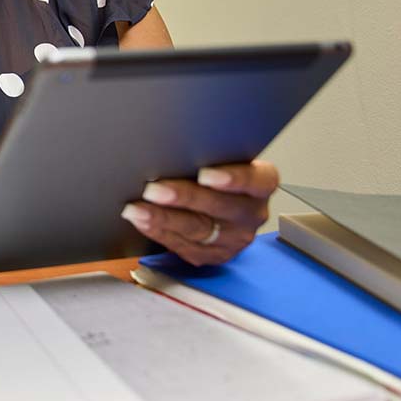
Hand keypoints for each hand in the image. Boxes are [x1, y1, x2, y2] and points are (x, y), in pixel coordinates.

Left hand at [120, 160, 278, 265]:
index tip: (204, 174)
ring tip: (138, 208)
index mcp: (261, 183)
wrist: (218, 202)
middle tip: (154, 189)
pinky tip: (142, 221)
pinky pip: (184, 245)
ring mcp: (234, 237)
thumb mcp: (221, 158)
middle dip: (182, 197)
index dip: (232, 179)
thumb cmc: (216, 170)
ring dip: (163, 218)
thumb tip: (173, 146)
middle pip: (218, 206)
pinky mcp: (214, 254)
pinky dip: (158, 231)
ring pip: (198, 229)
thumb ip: (208, 154)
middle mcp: (252, 213)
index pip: (255, 180)